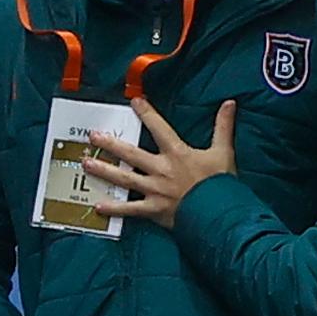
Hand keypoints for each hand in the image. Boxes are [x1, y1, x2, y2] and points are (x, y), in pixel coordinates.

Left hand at [83, 97, 236, 228]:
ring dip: (104, 171)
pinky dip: (114, 209)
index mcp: (177, 153)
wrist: (219, 214)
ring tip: (86, 163)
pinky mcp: (153, 210)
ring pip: (124, 179)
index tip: (135, 101)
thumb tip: (230, 103)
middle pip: (131, 154)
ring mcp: (154, 190)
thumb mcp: (224, 151)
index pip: (159, 128)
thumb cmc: (220, 183)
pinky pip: (130, 209)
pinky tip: (97, 206)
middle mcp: (161, 170)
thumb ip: (224, 126)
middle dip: (111, 144)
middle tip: (93, 136)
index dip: (147, 113)